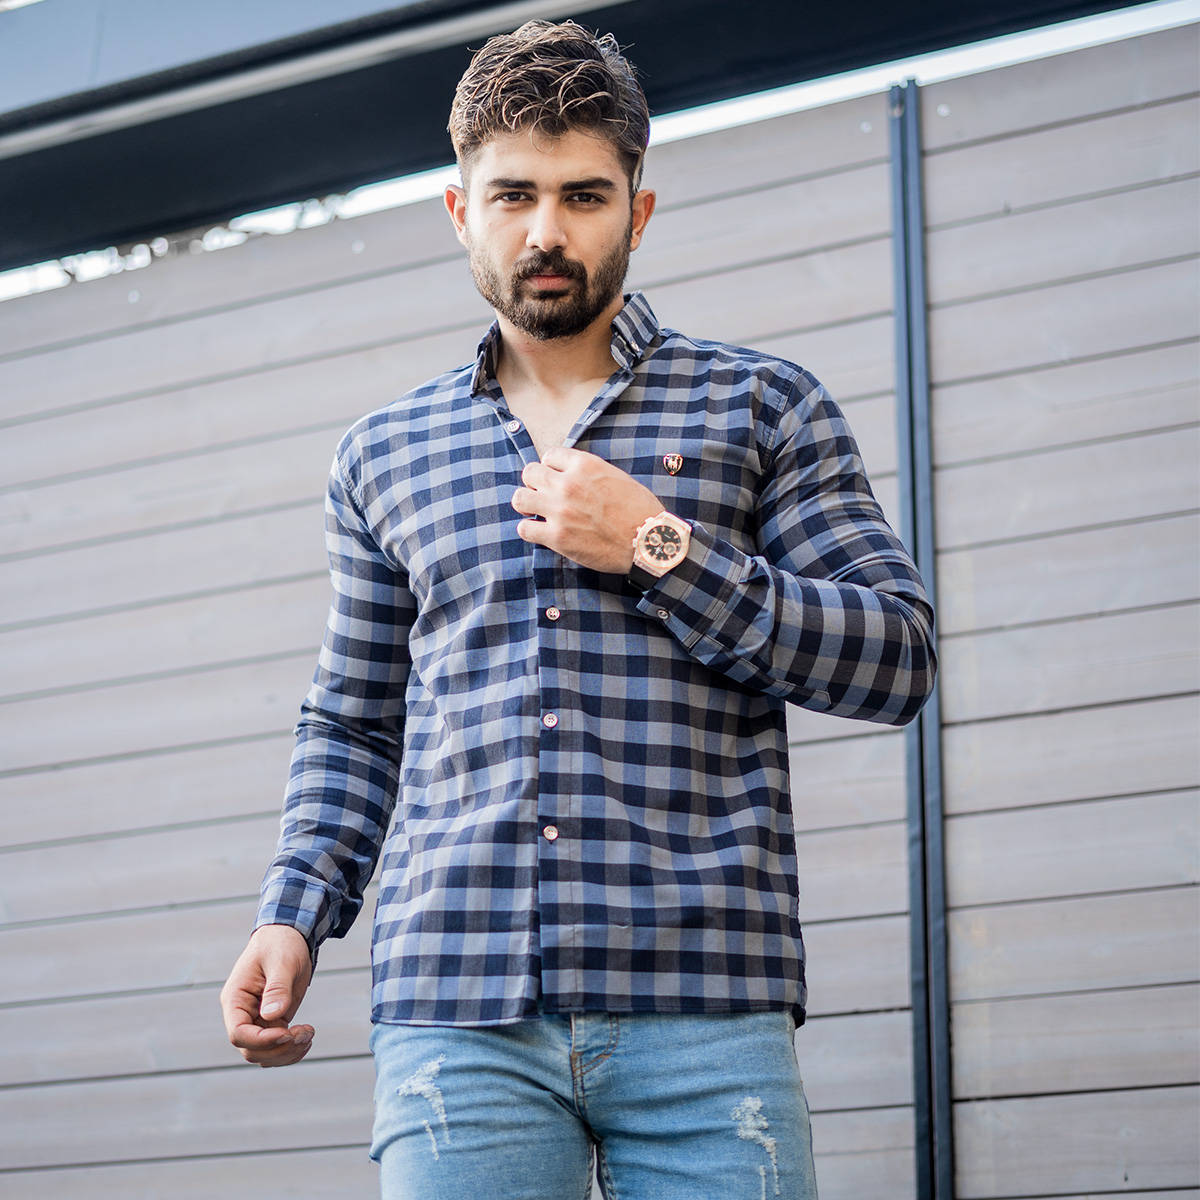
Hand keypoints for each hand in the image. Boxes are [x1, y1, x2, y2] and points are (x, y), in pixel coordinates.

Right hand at [220, 924, 314, 1066]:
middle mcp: (242, 1013)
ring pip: (264, 1054)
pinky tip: (307, 1038)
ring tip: (309, 1035)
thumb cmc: (281, 943)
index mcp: (235, 999)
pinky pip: (276, 1047)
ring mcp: (256, 1020)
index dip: (263, 1040)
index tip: (288, 1032)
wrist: (289, 935)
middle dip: (279, 1049)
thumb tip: (272, 1015)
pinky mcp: (273, 1021)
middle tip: (306, 1033)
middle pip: (251, 1050)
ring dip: (287, 1053)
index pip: (238, 1033)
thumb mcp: (281, 961)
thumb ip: (277, 988)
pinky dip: (291, 1050)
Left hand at [512, 447, 661, 572]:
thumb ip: (591, 473)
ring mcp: (560, 510)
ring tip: (537, 511)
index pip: (550, 455)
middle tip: (543, 495)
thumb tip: (576, 476)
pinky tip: (541, 532)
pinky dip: (530, 530)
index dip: (552, 467)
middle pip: (530, 473)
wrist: (648, 542)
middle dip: (535, 483)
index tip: (556, 477)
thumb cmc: (640, 511)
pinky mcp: (557, 537)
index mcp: (585, 465)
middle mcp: (568, 484)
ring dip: (527, 504)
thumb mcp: (618, 477)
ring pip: (520, 498)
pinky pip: (524, 529)